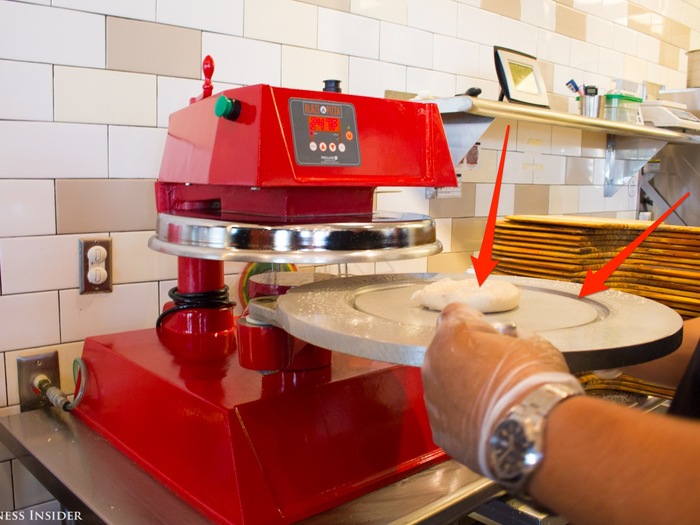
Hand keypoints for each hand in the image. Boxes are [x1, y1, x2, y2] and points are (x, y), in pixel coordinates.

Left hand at [421, 303, 579, 476]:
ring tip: (494, 400)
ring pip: (444, 384)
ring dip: (462, 387)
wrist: (536, 434)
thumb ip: (510, 336)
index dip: (474, 321)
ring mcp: (434, 398)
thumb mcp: (533, 343)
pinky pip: (448, 416)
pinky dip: (463, 417)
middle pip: (445, 350)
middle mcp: (435, 363)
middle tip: (496, 370)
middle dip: (467, 356)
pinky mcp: (439, 429)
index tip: (487, 332)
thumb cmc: (536, 385)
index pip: (454, 314)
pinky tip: (487, 421)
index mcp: (454, 334)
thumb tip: (509, 340)